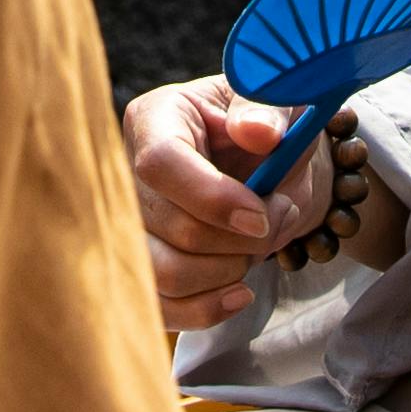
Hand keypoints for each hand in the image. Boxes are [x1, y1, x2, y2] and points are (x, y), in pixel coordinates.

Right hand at [121, 77, 317, 335]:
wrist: (269, 165)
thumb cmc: (270, 127)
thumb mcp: (280, 103)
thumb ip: (270, 109)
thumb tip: (257, 132)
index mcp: (156, 119)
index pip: (159, 163)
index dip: (211, 197)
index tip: (261, 215)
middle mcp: (129, 172)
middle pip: (168, 227)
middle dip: (239, 239)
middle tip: (281, 217)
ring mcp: (130, 225)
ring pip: (162, 273)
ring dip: (226, 272)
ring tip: (261, 246)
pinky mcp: (142, 267)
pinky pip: (161, 307)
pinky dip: (207, 308)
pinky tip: (240, 293)